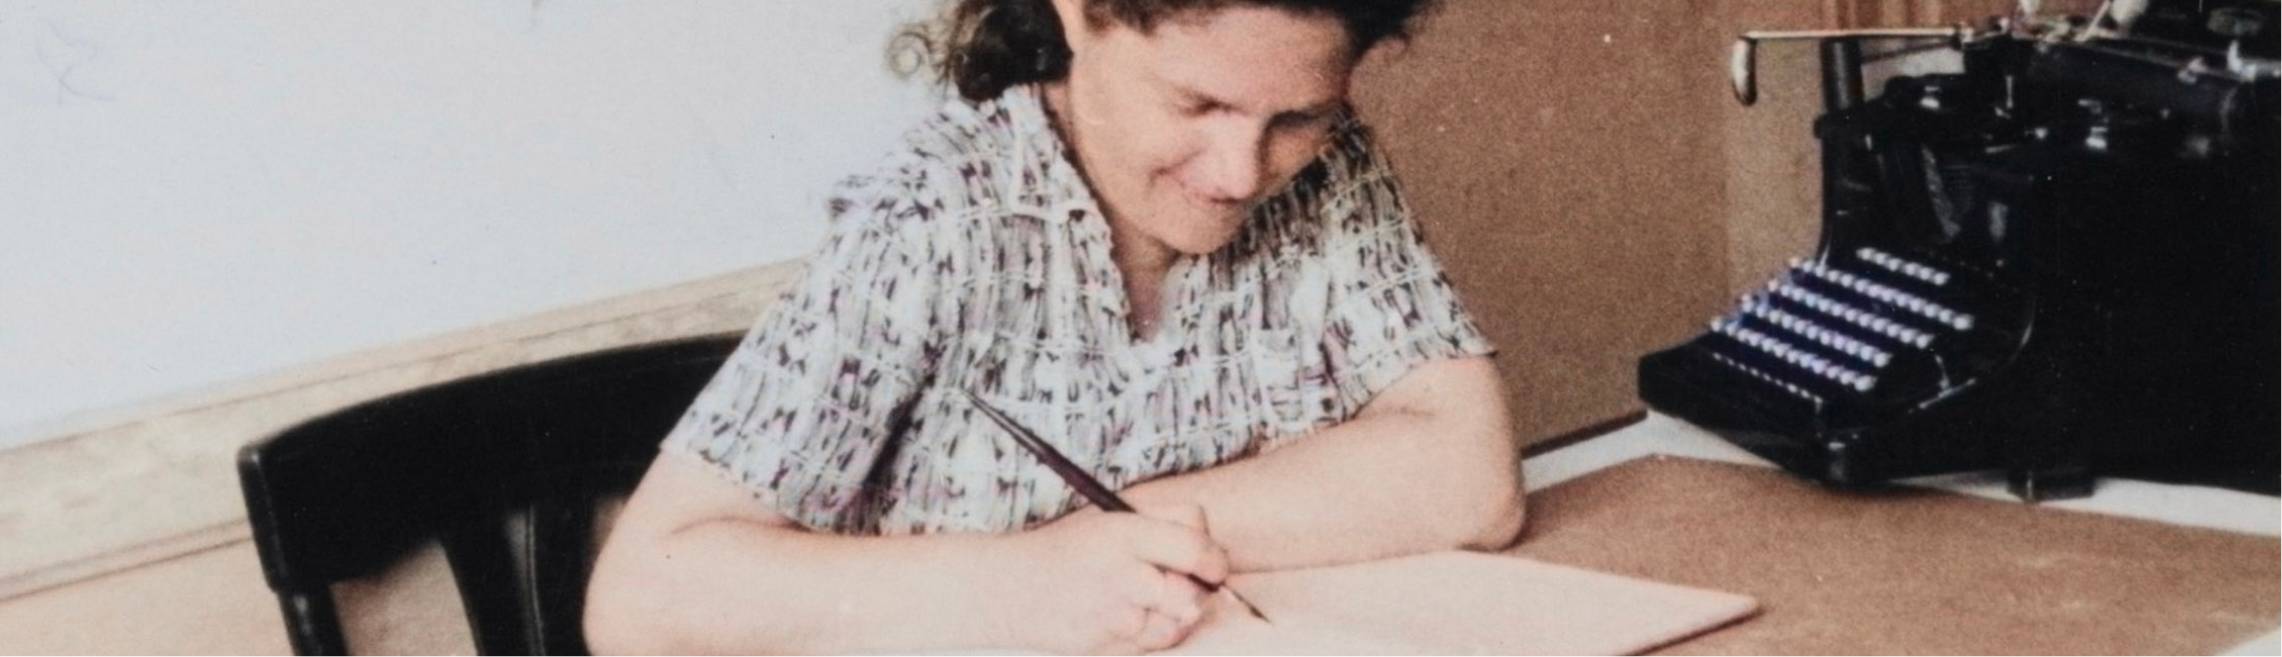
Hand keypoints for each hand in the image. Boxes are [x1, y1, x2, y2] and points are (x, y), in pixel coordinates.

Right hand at [986, 504, 1230, 653]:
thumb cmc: (1066, 550)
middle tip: (1182, 582)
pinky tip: (1130, 616)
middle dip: (1196, 591)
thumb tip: (1211, 548)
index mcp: (1123, 533)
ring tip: (1147, 598)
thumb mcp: (1109, 518)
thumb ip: (1163, 522)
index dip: (1215, 560)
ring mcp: (1115, 616)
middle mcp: (1122, 575)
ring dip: (1174, 614)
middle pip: (1192, 594)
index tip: (1213, 564)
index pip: (1195, 549)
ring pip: (1177, 623)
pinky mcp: (1108, 646)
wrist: (1009, 589)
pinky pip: (1155, 643)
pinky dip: (1154, 633)